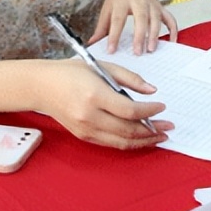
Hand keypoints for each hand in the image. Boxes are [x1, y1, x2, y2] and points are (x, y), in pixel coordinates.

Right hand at [41, 58, 171, 149]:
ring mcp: (86, 129)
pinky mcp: (84, 136)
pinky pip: (111, 143)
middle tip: (169, 125)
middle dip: (153, 130)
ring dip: (144, 141)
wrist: (41, 86)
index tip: (162, 106)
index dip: (150, 111)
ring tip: (161, 135)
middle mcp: (89, 116)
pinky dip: (129, 142)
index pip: (130, 111)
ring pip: (121, 142)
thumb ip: (130, 79)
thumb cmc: (72, 73)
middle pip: (128, 130)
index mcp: (95, 95)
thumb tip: (152, 91)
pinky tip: (142, 137)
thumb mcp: (103, 66)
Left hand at [89, 0, 178, 53]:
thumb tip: (93, 43)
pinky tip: (171, 42)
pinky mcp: (161, 7)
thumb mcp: (107, 7)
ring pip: (156, 19)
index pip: (118, 19)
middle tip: (137, 52)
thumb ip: (102, 26)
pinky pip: (170, 19)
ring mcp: (152, 3)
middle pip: (141, 18)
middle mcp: (139, 0)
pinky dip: (173, 30)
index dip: (114, 35)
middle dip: (140, 36)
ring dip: (155, 35)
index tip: (112, 50)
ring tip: (151, 49)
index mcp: (122, 0)